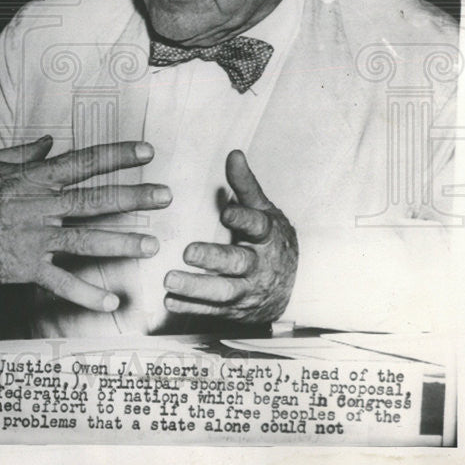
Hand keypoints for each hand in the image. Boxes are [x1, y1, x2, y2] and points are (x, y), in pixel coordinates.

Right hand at [0, 136, 171, 311]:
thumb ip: (21, 153)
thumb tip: (48, 143)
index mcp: (33, 178)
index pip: (84, 162)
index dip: (117, 155)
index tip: (146, 151)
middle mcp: (41, 205)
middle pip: (96, 199)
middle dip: (135, 196)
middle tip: (165, 195)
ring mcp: (35, 238)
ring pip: (88, 238)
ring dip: (123, 241)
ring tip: (152, 245)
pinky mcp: (25, 267)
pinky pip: (61, 281)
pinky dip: (86, 292)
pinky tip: (110, 299)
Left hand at [163, 149, 297, 322]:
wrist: (296, 287)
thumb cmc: (272, 241)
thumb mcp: (264, 211)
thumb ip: (246, 186)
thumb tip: (234, 154)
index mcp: (266, 237)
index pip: (258, 227)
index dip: (244, 219)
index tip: (227, 212)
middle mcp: (259, 265)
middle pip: (237, 262)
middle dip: (213, 258)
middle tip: (187, 252)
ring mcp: (248, 290)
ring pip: (223, 291)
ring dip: (195, 288)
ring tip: (169, 280)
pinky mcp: (236, 310)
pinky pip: (213, 311)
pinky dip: (190, 307)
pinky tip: (169, 300)